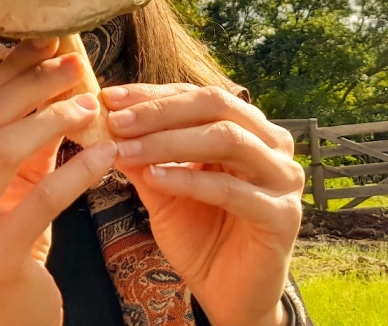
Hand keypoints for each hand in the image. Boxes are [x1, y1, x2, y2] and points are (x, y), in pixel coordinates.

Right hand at [0, 39, 118, 325]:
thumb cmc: (10, 238)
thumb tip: (52, 63)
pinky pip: (41, 199)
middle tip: (74, 65)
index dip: (9, 72)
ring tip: (91, 105)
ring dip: (52, 119)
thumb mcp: (9, 181)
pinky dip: (77, 170)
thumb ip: (22, 130)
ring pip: (2, 149)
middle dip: (32, 86)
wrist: (7, 317)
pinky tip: (107, 155)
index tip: (47, 43)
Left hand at [103, 83, 303, 325]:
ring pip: (225, 139)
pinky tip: (154, 178)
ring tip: (127, 150)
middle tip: (117, 121)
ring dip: (169, 142)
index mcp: (248, 128)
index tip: (109, 97)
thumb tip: (105, 120)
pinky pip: (231, 189)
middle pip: (215, 106)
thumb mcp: (162, 188)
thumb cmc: (199, 235)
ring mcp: (282, 178)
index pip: (197, 96)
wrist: (227, 293)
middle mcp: (272, 144)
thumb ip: (143, 155)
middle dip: (160, 111)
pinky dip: (189, 180)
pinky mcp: (283, 215)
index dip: (153, 94)